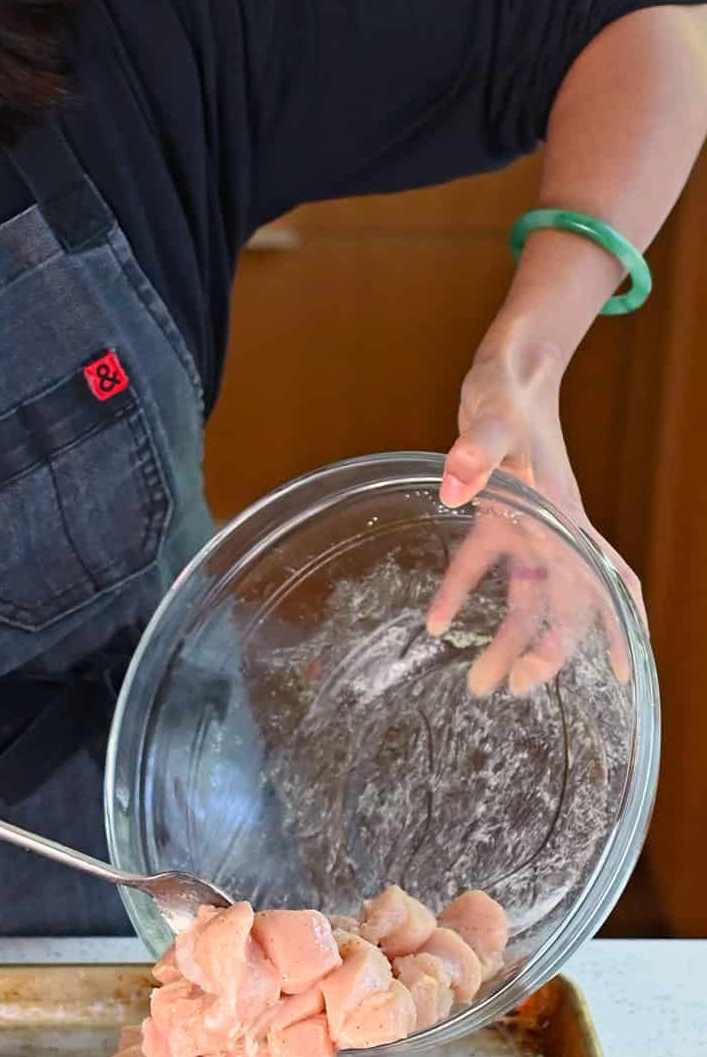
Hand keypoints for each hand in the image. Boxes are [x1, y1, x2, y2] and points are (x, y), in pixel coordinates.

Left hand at [427, 343, 639, 692]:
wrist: (509, 365)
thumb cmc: (511, 390)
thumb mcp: (493, 414)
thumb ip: (475, 449)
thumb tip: (455, 487)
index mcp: (564, 516)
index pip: (603, 580)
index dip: (616, 626)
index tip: (621, 672)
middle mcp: (552, 528)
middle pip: (561, 603)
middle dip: (544, 651)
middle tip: (514, 690)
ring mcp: (527, 524)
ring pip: (523, 596)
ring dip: (504, 639)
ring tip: (478, 683)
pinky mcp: (498, 515)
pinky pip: (483, 565)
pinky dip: (460, 593)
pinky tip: (434, 622)